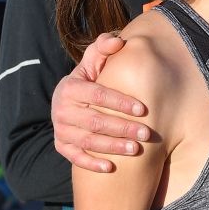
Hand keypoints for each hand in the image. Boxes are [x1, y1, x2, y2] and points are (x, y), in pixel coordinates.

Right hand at [51, 32, 149, 172]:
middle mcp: (61, 110)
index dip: (120, 102)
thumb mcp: (94, 60)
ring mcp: (61, 129)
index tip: (143, 110)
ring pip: (87, 141)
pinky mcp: (62, 145)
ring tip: (136, 150)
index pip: (98, 95)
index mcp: (71, 88)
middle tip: (147, 134)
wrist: (69, 99)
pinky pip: (75, 158)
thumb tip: (117, 42)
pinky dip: (91, 163)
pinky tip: (111, 168)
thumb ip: (104, 48)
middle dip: (123, 128)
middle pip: (95, 121)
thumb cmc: (90, 77)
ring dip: (112, 147)